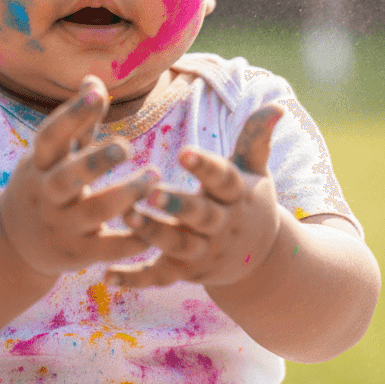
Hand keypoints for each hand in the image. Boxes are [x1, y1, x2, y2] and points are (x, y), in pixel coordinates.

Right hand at [0, 76, 159, 278]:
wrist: (14, 243)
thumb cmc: (45, 183)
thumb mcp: (53, 154)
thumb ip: (78, 121)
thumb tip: (94, 78)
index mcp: (39, 164)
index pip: (50, 137)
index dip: (71, 114)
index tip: (97, 93)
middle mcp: (46, 194)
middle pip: (66, 178)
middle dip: (96, 162)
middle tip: (127, 148)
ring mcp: (60, 225)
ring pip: (92, 212)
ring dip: (125, 196)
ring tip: (154, 178)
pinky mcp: (77, 254)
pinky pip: (108, 248)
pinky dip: (131, 240)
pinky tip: (154, 227)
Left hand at [105, 104, 283, 289]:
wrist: (260, 260)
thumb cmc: (249, 202)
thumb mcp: (255, 170)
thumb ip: (256, 137)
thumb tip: (276, 104)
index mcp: (238, 196)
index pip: (224, 179)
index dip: (205, 166)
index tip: (184, 152)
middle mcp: (222, 226)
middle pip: (201, 217)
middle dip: (176, 206)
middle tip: (148, 192)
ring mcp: (204, 252)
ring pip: (177, 246)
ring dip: (151, 233)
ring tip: (126, 216)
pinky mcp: (185, 272)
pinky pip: (160, 277)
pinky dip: (135, 279)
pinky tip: (108, 275)